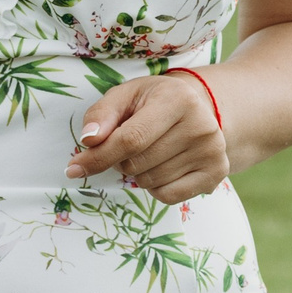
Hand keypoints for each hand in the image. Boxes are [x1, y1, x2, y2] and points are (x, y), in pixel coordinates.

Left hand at [65, 74, 228, 203]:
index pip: (130, 139)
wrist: (198, 108)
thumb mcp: (126, 95)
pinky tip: (163, 165)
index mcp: (177, 99)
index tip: (74, 168)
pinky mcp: (217, 173)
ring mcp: (213, 151)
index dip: (98, 157)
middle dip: (120, 160)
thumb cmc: (153, 101)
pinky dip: (154, 187)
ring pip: (150, 182)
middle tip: (130, 143)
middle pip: (137, 163)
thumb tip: (89, 140)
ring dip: (138, 173)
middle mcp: (201, 125)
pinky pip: (167, 196)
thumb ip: (102, 114)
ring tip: (150, 150)